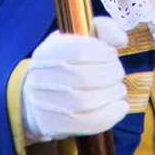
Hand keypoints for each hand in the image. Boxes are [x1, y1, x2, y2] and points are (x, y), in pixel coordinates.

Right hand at [21, 17, 128, 142]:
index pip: (79, 50)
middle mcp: (42, 77)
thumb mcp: (77, 39)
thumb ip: (102, 29)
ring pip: (87, 102)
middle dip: (111, 74)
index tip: (111, 54)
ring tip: (118, 89)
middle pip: (85, 78)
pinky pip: (87, 124)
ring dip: (112, 94)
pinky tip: (120, 107)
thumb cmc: (66, 65)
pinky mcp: (53, 125)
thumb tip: (121, 39)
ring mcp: (45, 104)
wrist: (34, 98)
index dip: (102, 53)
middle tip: (118, 73)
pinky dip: (110, 115)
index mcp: (48, 52)